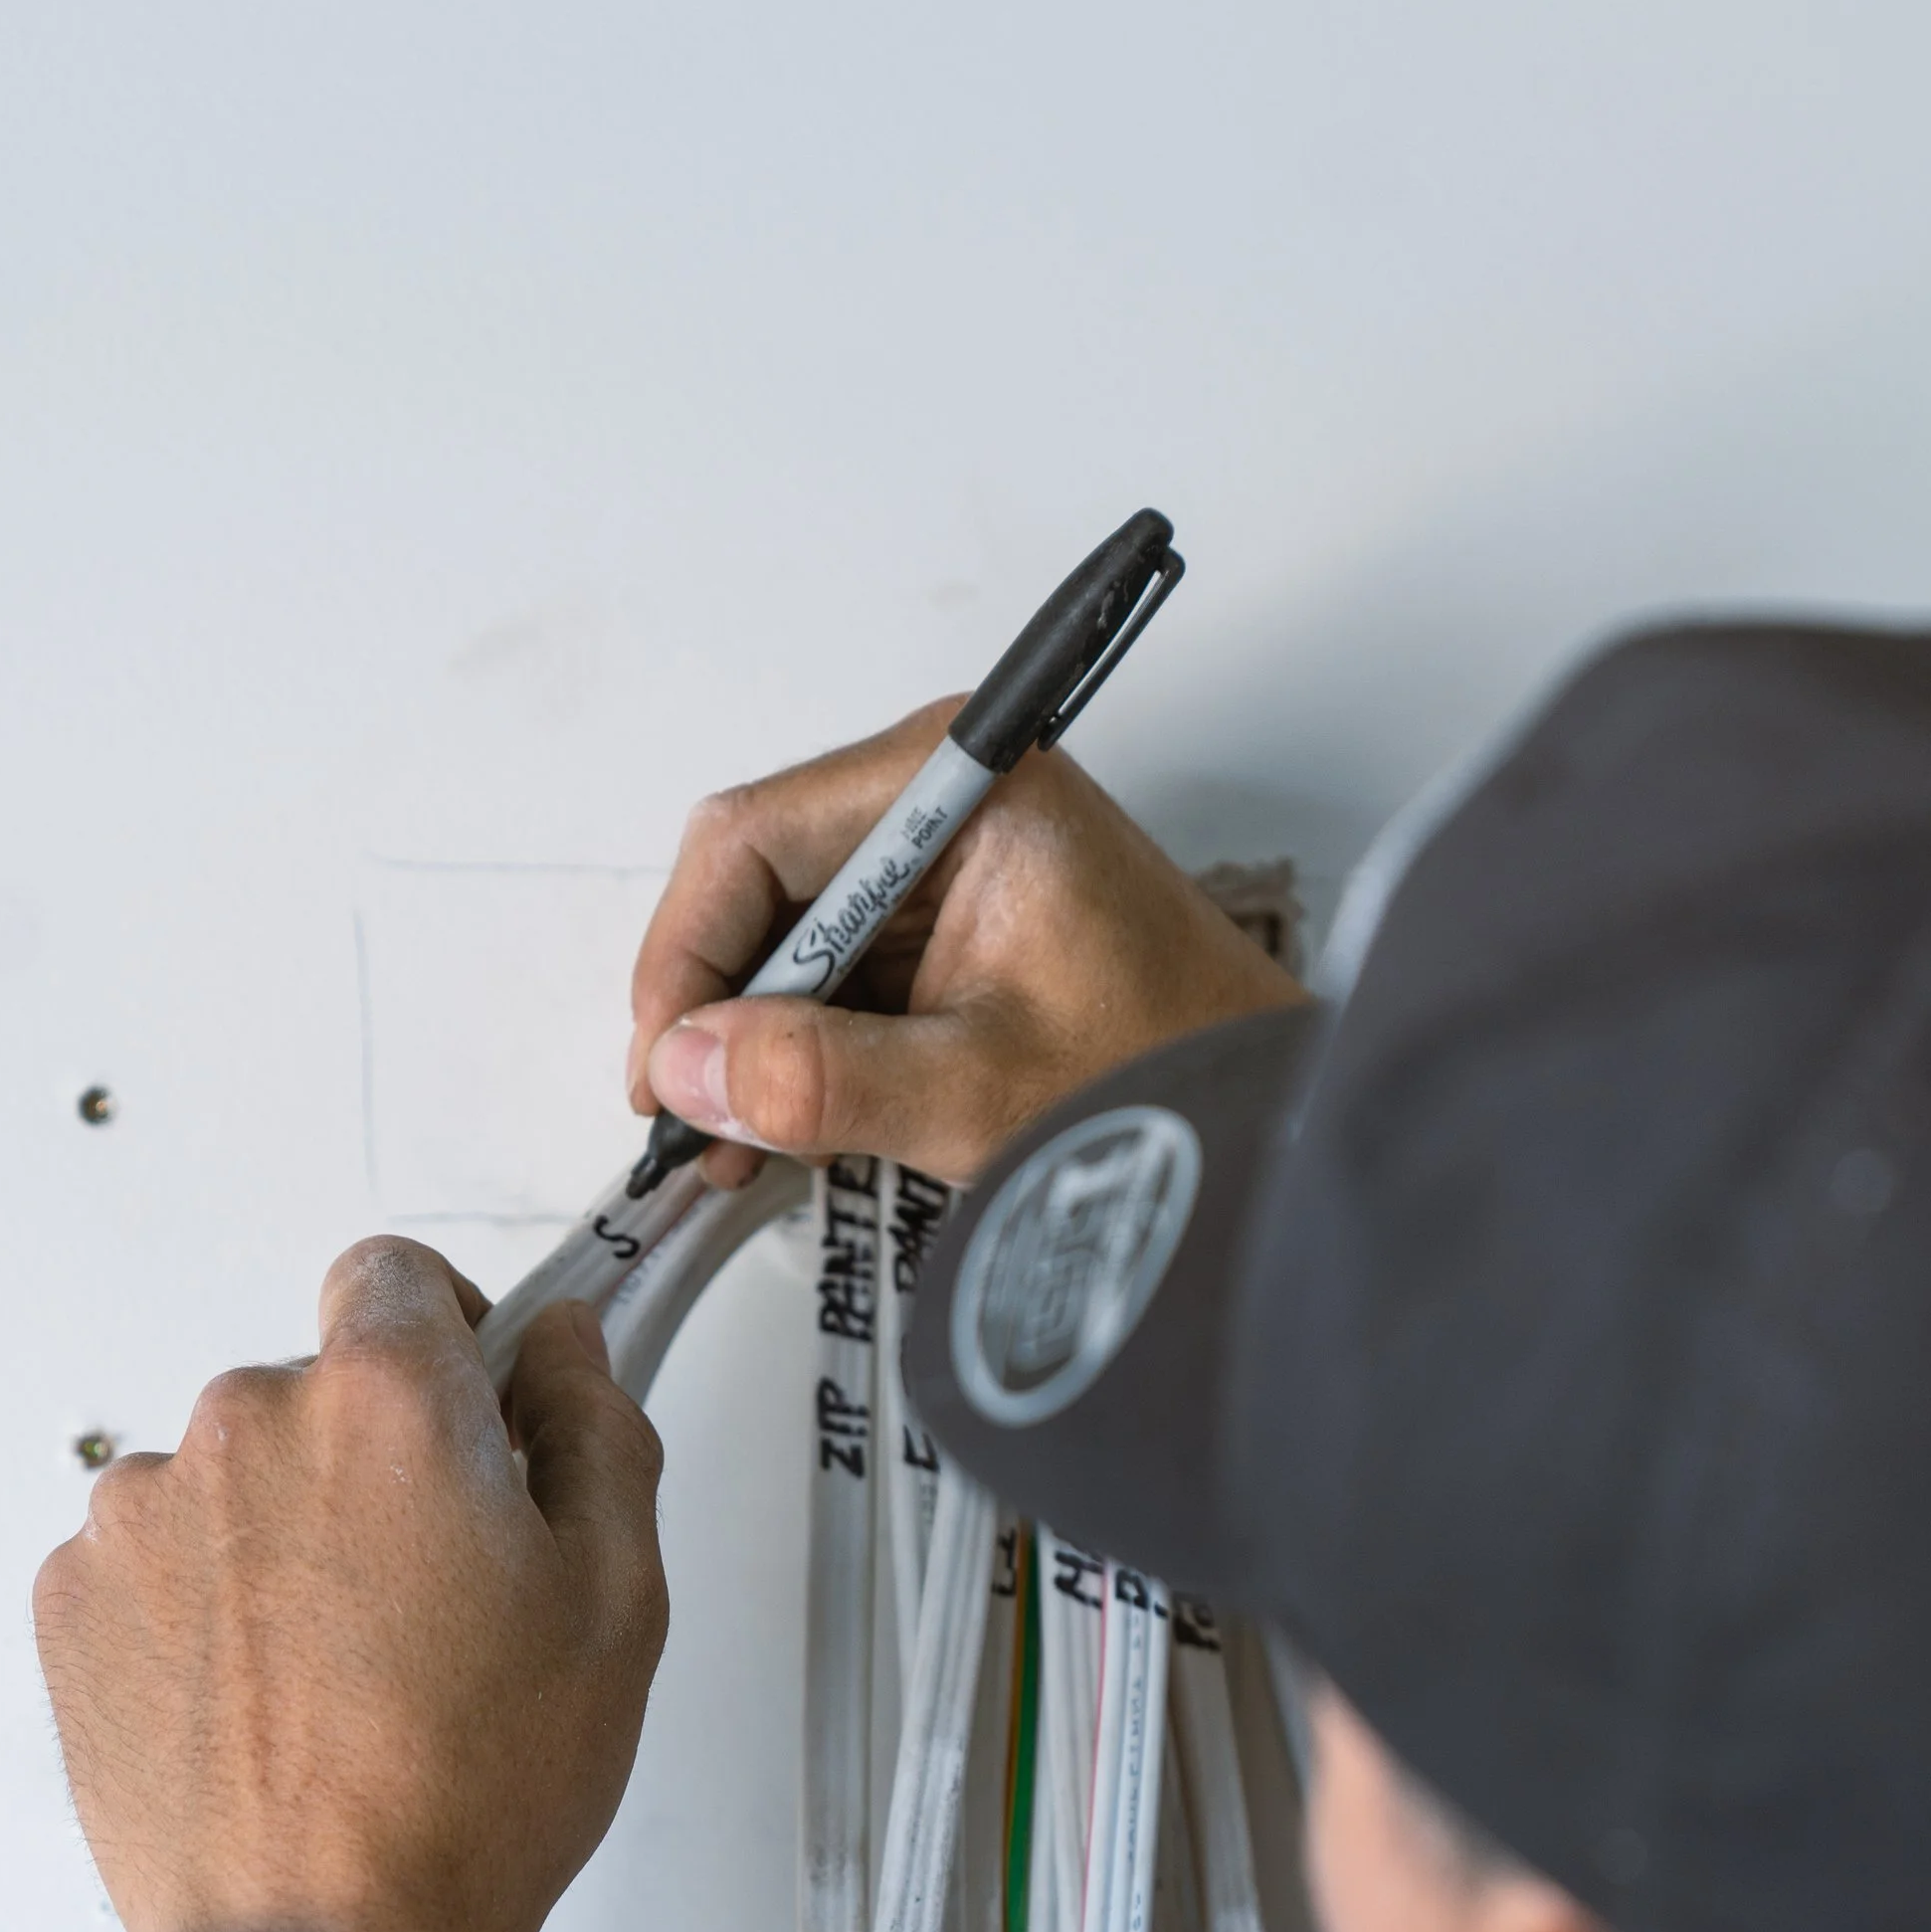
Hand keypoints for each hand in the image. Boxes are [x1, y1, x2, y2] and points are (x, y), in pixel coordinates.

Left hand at [33, 1244, 667, 1931]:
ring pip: (234, 1482)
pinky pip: (158, 1564)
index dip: (450, 1334)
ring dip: (282, 1542)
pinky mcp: (74, 1603)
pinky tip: (271, 1707)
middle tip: (435, 1601)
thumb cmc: (464, 1803)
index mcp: (384, 1403)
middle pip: (316, 1391)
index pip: (397, 1275)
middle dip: (373, 1464)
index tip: (473, 1406)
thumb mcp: (616, 1603)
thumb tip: (566, 1350)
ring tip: (345, 1680)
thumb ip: (598, 1429)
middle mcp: (242, 1428)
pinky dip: (206, 1613)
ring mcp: (139, 1516)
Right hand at [628, 694, 1305, 1186]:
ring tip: (742, 1149)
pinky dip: (802, 1050)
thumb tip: (688, 1067)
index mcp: (960, 782)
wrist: (1266, 1112)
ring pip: (785, 936)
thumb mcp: (975, 1090)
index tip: (665, 1068)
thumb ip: (822, 1078)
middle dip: (716, 1011)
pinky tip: (791, 1128)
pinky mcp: (947, 919)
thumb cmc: (1168, 1075)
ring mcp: (941, 856)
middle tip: (695, 1124)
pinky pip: (834, 971)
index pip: (750, 840)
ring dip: (752, 1044)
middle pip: (756, 884)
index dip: (686, 958)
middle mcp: (941, 794)